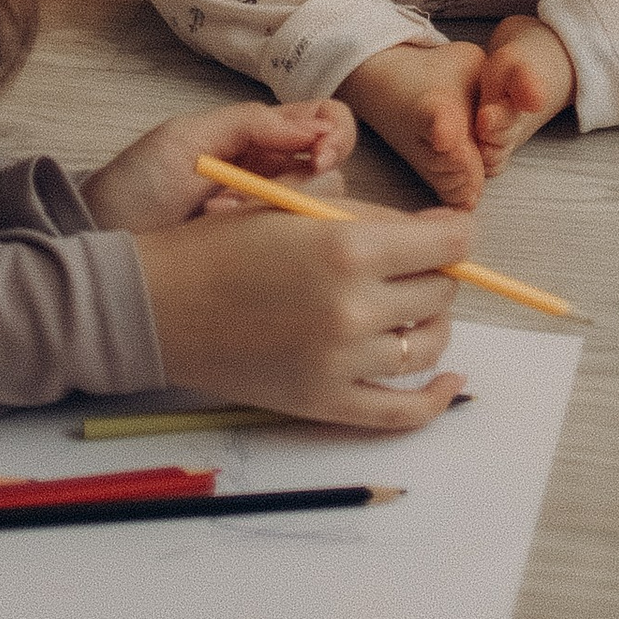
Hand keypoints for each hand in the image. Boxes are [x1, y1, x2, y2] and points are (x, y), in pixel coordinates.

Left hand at [79, 96, 354, 236]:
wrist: (98, 246)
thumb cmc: (133, 187)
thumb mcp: (183, 140)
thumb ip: (249, 123)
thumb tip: (316, 126)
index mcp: (260, 136)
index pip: (327, 122)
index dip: (335, 135)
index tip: (317, 154)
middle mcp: (273, 176)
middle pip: (333, 174)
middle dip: (298, 185)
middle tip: (243, 196)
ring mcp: (269, 221)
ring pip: (319, 216)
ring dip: (274, 213)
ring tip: (219, 216)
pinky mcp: (263, 261)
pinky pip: (295, 252)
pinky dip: (265, 242)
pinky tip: (221, 238)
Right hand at [131, 191, 472, 432]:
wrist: (160, 304)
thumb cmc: (222, 245)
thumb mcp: (297, 208)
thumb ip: (370, 217)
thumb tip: (441, 231)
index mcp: (348, 248)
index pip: (450, 242)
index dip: (458, 231)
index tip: (451, 230)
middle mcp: (353, 308)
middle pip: (440, 291)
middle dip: (436, 272)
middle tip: (414, 263)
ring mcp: (342, 362)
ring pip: (429, 345)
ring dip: (431, 323)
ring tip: (411, 308)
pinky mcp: (325, 403)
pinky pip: (403, 411)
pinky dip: (436, 397)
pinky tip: (448, 379)